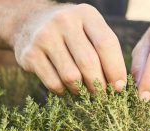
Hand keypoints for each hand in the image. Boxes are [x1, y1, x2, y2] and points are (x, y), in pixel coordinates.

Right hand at [12, 4, 126, 93]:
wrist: (30, 23)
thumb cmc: (72, 32)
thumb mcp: (90, 30)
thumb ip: (106, 52)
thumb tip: (119, 87)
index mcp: (85, 14)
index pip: (106, 43)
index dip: (116, 69)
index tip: (120, 88)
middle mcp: (64, 21)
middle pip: (88, 62)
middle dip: (99, 85)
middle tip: (104, 97)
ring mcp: (44, 36)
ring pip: (71, 76)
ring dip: (82, 90)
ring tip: (85, 91)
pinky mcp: (30, 54)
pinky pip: (54, 83)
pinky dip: (64, 91)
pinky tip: (67, 88)